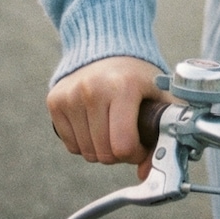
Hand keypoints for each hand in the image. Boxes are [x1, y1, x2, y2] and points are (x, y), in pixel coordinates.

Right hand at [47, 56, 163, 184]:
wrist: (108, 45)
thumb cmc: (137, 76)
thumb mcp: (159, 96)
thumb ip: (164, 133)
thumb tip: (145, 173)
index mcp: (123, 86)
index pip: (123, 145)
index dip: (135, 153)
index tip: (140, 143)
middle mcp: (93, 89)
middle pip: (104, 153)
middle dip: (119, 153)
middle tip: (127, 136)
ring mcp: (71, 95)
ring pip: (86, 153)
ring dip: (101, 149)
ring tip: (111, 127)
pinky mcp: (55, 101)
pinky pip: (71, 145)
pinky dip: (84, 143)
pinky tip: (94, 124)